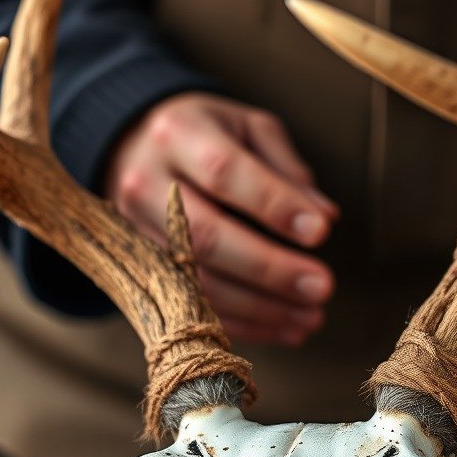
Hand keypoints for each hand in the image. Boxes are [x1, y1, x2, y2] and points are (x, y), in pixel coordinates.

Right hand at [105, 92, 337, 344]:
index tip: (320, 232)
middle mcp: (146, 184)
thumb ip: (286, 169)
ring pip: (196, 282)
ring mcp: (135, 233)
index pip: (224, 173)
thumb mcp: (248, 128)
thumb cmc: (206, 137)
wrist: (132, 150)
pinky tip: (284, 328)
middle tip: (322, 287)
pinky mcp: (137, 271)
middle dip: (269, 269)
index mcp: (178, 134)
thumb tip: (324, 217)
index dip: (273, 206)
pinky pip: (190, 307)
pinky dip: (241, 324)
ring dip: (260, 308)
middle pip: (205, 237)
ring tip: (311, 317)